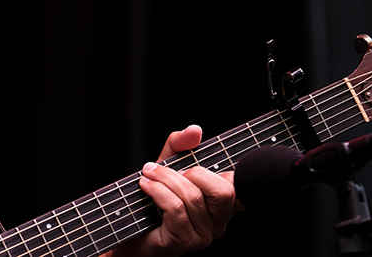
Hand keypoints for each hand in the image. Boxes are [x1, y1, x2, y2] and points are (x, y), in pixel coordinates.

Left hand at [109, 125, 237, 256]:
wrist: (131, 227)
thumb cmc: (154, 197)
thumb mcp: (169, 164)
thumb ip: (181, 145)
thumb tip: (195, 130)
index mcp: (223, 202)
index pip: (240, 185)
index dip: (235, 171)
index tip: (208, 161)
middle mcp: (220, 221)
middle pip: (222, 191)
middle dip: (192, 172)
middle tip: (168, 169)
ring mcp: (204, 234)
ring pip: (192, 197)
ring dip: (164, 178)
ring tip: (148, 174)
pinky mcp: (184, 241)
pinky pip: (175, 208)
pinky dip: (157, 191)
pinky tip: (146, 186)